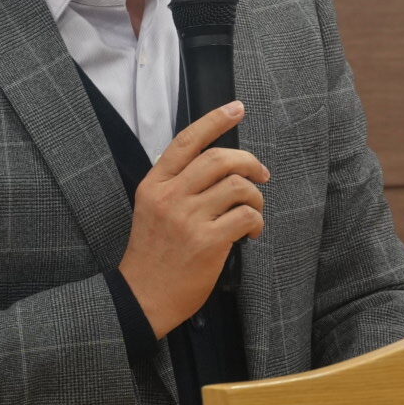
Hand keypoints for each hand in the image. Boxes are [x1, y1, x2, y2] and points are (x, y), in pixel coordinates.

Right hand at [118, 101, 269, 338]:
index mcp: (154, 184)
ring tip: (255, 209)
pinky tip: (252, 231)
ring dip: (255, 195)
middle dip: (249, 161)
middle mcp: (170, 196)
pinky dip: (256, 221)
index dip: (215, 120)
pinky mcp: (207, 242)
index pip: (187, 141)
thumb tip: (218, 166)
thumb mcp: (151, 209)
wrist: (143, 296)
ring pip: (237, 186)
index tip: (237, 108)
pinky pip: (245, 216)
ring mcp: (188, 218)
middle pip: (218, 159)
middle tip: (261, 174)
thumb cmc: (152, 254)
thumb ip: (176, 185)